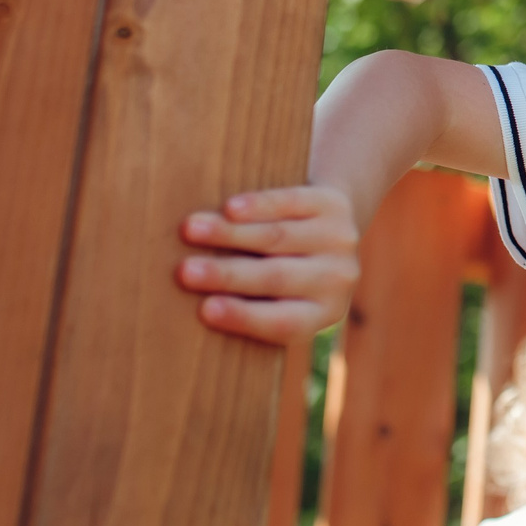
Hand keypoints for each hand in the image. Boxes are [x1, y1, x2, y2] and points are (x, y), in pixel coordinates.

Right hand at [177, 185, 357, 344]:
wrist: (330, 229)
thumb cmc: (286, 278)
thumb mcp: (279, 302)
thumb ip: (249, 304)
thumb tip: (194, 305)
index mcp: (322, 315)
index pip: (281, 322)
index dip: (243, 316)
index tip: (205, 310)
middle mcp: (339, 280)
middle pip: (276, 278)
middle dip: (226, 274)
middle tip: (185, 271)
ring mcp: (341, 241)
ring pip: (277, 237)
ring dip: (230, 234)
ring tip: (191, 230)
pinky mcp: (334, 205)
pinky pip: (292, 203)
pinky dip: (259, 205)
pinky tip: (230, 208)